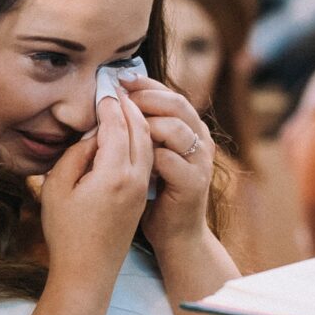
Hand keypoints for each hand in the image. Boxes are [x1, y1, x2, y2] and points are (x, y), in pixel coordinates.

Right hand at [39, 88, 153, 288]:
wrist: (87, 273)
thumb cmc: (65, 233)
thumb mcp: (57, 188)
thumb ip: (76, 154)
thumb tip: (95, 133)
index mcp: (114, 174)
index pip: (117, 124)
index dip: (109, 103)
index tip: (101, 86)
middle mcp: (135, 178)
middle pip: (139, 129)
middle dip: (129, 104)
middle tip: (116, 86)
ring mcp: (141, 188)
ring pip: (147, 142)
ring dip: (138, 120)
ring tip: (123, 103)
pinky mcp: (141, 196)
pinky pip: (146, 157)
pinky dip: (140, 138)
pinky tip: (128, 132)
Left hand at [121, 75, 214, 250]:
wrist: (175, 234)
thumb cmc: (156, 192)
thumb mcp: (148, 154)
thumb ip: (141, 130)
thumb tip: (114, 101)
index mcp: (190, 128)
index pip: (170, 94)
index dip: (145, 84)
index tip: (117, 79)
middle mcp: (200, 140)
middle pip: (177, 104)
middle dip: (144, 98)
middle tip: (117, 97)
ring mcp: (200, 162)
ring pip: (175, 128)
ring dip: (145, 124)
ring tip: (120, 128)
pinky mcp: (194, 184)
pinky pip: (169, 160)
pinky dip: (146, 156)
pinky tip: (127, 160)